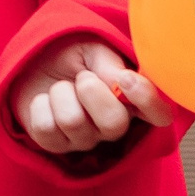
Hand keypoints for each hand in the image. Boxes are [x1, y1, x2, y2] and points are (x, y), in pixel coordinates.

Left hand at [11, 38, 173, 155]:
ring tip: (61, 87)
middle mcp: (113, 126)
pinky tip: (44, 101)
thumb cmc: (71, 56)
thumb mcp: (94, 50)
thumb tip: (122, 83)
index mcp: (132, 101)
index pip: (159, 115)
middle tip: (82, 77)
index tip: (126, 78)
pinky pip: (46, 128)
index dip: (148, 100)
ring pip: (73, 122)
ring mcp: (84, 140)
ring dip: (61, 93)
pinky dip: (40, 105)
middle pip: (114, 123)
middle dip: (91, 91)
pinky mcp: (54, 145)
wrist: (34, 60)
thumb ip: (110, 66)